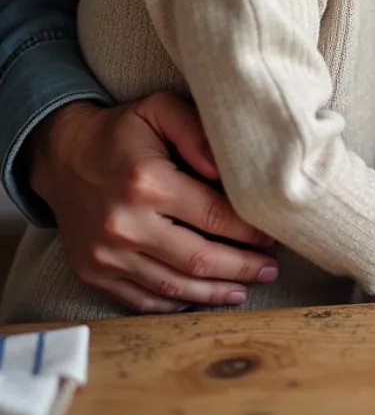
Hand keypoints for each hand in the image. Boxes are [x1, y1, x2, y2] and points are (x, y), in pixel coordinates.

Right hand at [27, 93, 278, 312]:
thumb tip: (227, 169)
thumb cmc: (122, 131)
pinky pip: (142, 299)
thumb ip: (198, 132)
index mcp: (147, 183)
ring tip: (245, 289)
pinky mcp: (93, 272)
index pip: (215, 216)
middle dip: (242, 268)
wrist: (62, 156)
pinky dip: (177, 304)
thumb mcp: (160, 110)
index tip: (273, 235)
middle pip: (199, 259)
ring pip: (174, 287)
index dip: (250, 231)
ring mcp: (106, 255)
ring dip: (215, 293)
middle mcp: (125, 225)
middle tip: (270, 269)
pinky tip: (202, 298)